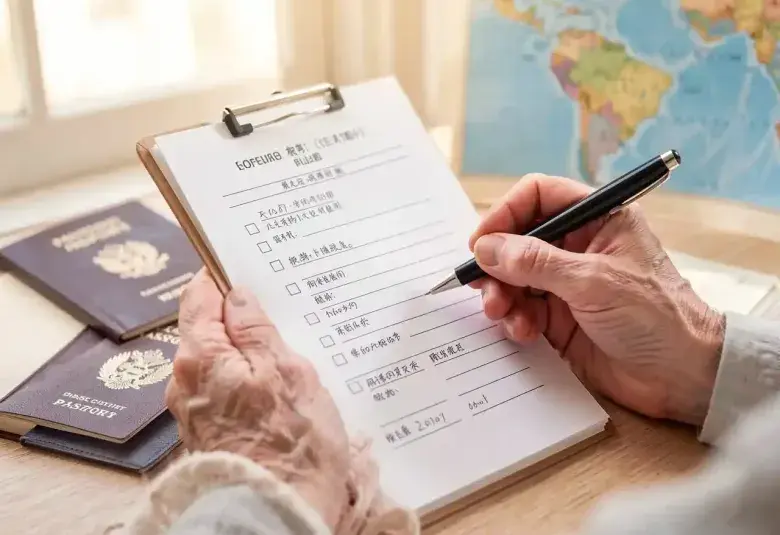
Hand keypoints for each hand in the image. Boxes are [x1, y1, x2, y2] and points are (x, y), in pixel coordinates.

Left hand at [165, 269, 349, 529]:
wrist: (277, 511)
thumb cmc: (291, 444)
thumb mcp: (286, 371)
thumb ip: (257, 329)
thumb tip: (238, 295)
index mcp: (200, 356)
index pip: (198, 296)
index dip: (220, 277)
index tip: (244, 266)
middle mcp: (185, 380)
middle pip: (206, 328)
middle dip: (239, 316)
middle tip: (280, 310)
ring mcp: (193, 409)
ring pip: (218, 359)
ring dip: (246, 350)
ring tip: (287, 350)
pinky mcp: (208, 431)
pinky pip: (223, 388)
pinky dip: (245, 378)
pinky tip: (275, 387)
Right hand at [469, 174, 724, 425]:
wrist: (681, 377)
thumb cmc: (656, 317)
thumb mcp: (592, 282)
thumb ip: (535, 262)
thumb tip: (486, 248)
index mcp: (597, 220)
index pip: (539, 197)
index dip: (506, 213)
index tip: (481, 241)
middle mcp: (578, 247)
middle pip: (518, 239)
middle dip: (497, 263)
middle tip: (484, 285)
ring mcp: (566, 283)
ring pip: (513, 277)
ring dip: (501, 294)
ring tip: (502, 312)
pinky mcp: (558, 318)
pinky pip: (520, 309)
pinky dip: (513, 319)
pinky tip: (523, 331)